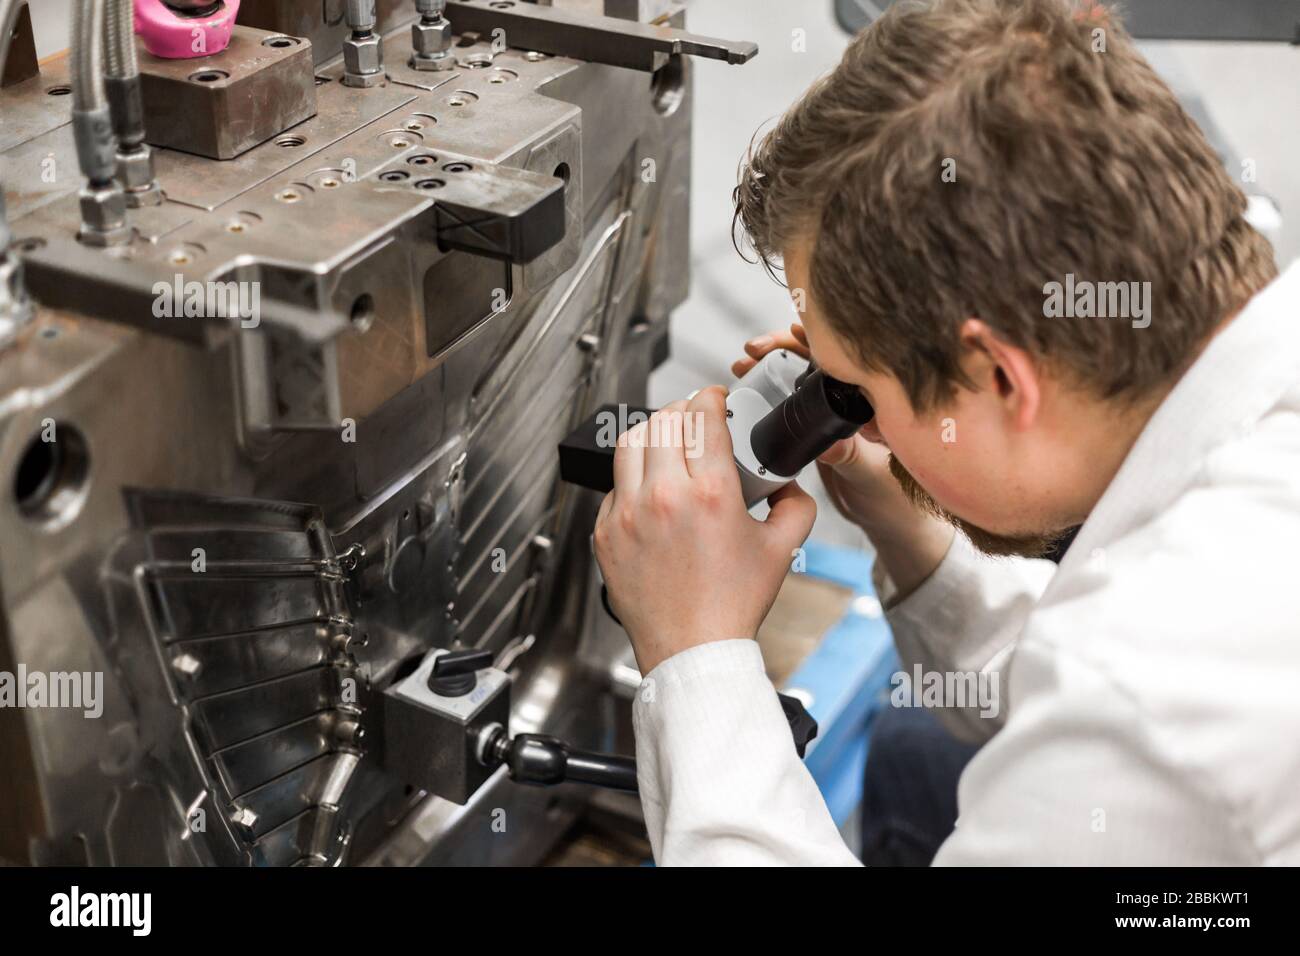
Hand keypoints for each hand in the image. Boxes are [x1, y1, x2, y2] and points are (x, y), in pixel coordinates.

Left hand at [593, 386, 816, 675]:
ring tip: (669, 443)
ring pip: (630, 442)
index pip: (703, 415)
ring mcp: (627, 513)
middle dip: (682, 411)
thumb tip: (788, 482)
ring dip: (653, 434)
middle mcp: (663, 496)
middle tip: (695, 419)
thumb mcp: (782, 549)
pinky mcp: (605, 532)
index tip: (715, 400)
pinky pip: (614, 485)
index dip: (711, 397)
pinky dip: (633, 477)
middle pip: (664, 420)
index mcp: (710, 493)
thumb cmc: (733, 605)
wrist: (692, 650)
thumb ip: (796, 505)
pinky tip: (652, 489)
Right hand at [732, 324, 904, 529]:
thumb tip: (827, 444)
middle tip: (754, 350)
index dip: (819, 338)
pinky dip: (764, 386)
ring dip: (768, 362)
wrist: (883, 522)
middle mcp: (849, 399)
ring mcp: (828, 412)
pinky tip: (745, 381)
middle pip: (814, 357)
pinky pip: (786, 399)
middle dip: (782, 346)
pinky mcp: (811, 428)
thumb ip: (850, 457)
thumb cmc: (892, 500)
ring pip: (795, 374)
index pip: (845, 356)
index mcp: (872, 399)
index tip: (793, 331)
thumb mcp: (870, 476)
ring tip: (743, 363)